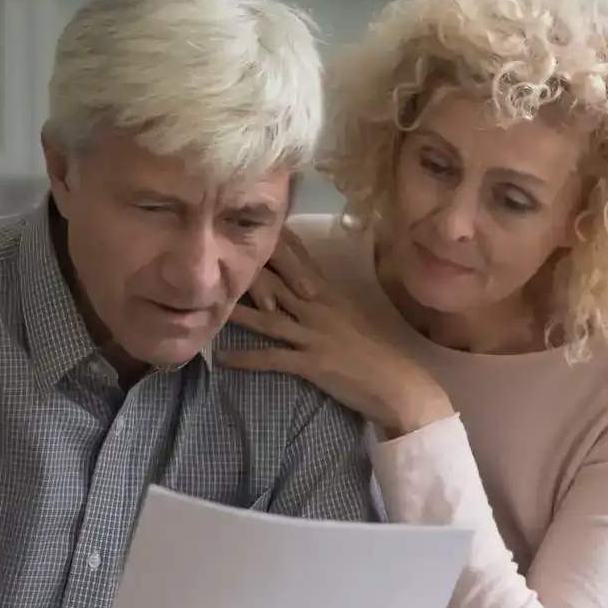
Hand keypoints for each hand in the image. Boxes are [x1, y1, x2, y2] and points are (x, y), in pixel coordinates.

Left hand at [223, 229, 454, 437]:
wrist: (398, 384)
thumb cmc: (378, 352)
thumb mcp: (353, 316)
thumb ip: (327, 300)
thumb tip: (305, 288)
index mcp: (329, 295)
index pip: (299, 261)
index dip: (274, 244)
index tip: (248, 224)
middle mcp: (319, 308)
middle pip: (277, 281)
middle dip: (247, 269)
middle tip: (215, 255)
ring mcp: (315, 335)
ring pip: (268, 317)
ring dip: (238, 312)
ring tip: (208, 306)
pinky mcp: (312, 363)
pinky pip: (272, 358)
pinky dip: (246, 358)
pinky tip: (222, 359)